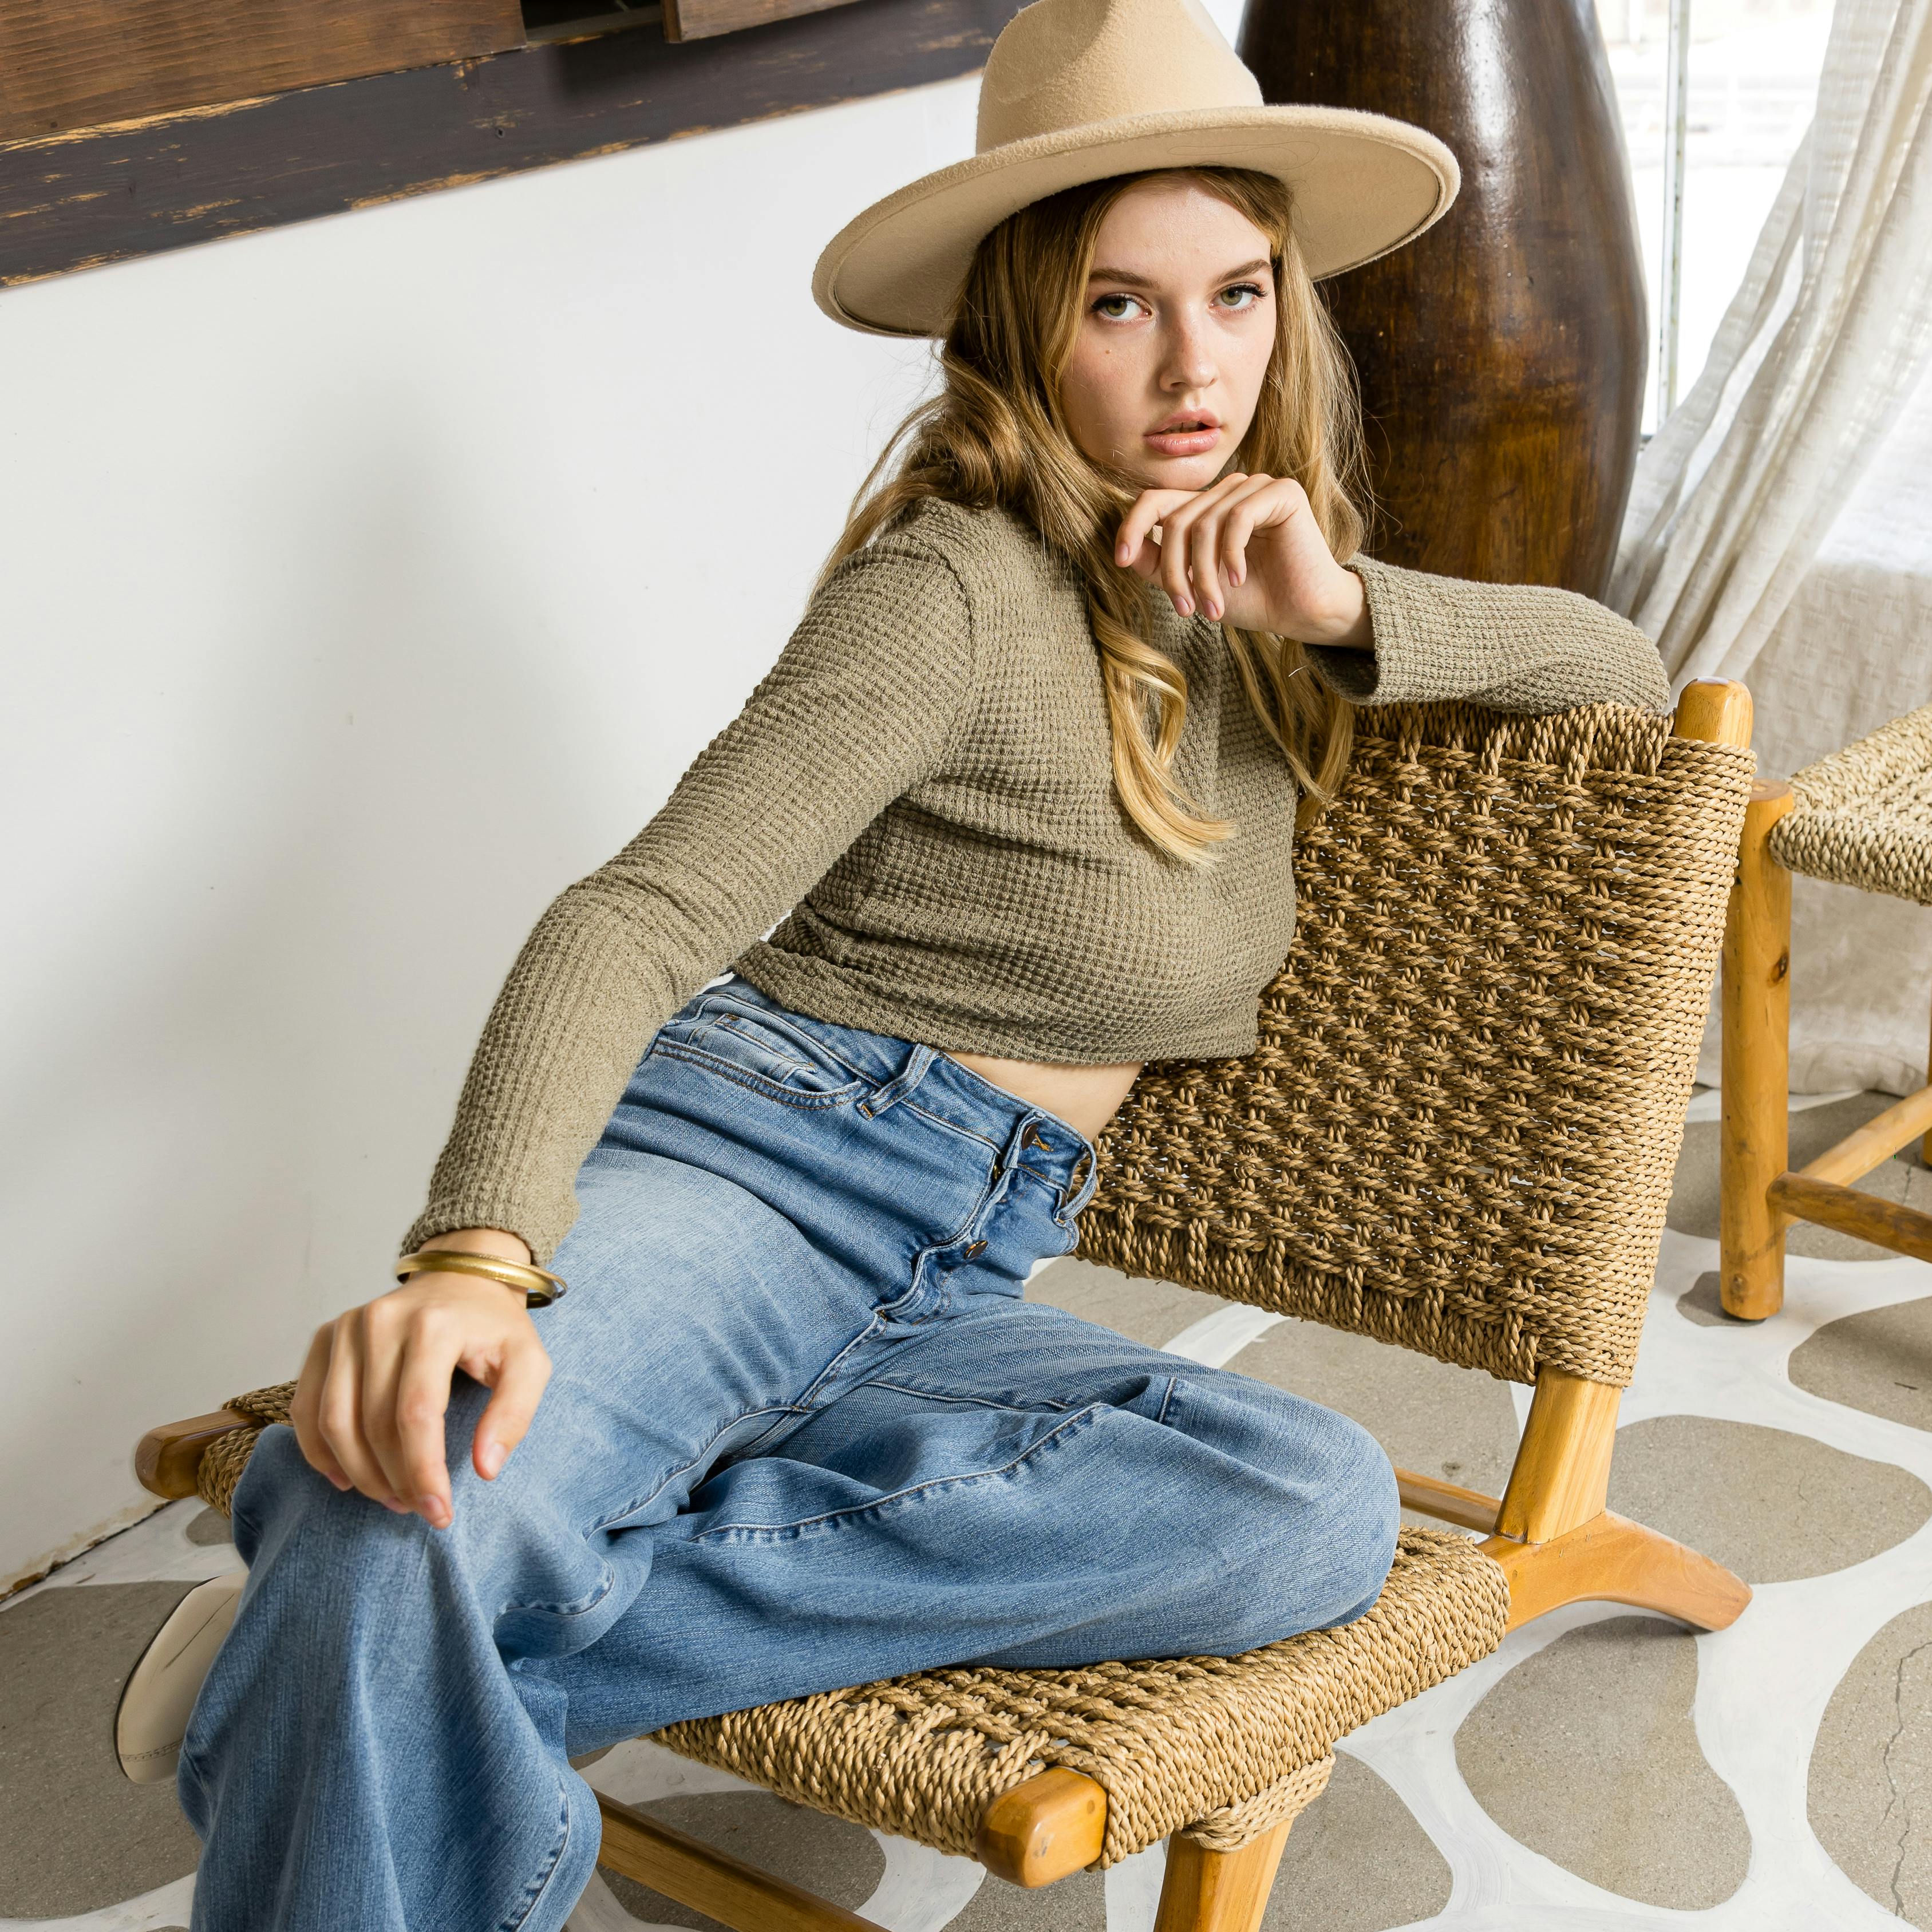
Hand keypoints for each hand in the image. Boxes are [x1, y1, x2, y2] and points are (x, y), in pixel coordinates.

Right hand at [290, 1231, 552, 1529]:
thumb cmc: (495, 1328)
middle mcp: (381, 1320)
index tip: (439, 1512)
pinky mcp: (324, 1337)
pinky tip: (347, 1478)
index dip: (424, 1471)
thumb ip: (514, 1413)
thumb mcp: (528, 1362)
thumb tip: (485, 1468)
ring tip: (391, 1497)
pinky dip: (321, 1451)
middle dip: (395, 1480)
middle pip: (374, 1423)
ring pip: (334, 1422)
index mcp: (434, 1324)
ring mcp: (346, 1327)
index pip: (417, 1414)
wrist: (461, 1280)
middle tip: (418, 1508)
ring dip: (359, 1473)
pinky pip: (306, 1407)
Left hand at [1115, 474, 1372, 646]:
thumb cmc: (1254, 598)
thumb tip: (1126, 550)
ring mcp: (1255, 486)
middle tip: (1186, 610)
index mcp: (1206, 506)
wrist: (1304, 612)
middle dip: (1175, 571)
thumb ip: (1159, 565)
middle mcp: (1228, 490)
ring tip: (1213, 609)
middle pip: (1177, 520)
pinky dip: (1231, 555)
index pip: (1155, 500)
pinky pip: (1237, 518)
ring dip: (1204, 574)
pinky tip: (1239, 580)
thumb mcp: (1194, 583)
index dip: (1132, 526)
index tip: (1121, 560)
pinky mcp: (1281, 492)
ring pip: (1204, 523)